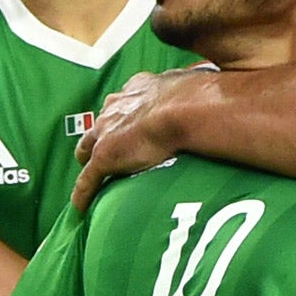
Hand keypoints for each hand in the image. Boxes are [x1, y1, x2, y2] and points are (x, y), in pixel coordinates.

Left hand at [71, 70, 198, 209]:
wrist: (181, 109)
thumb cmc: (194, 98)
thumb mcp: (192, 88)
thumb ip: (192, 93)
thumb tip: (214, 94)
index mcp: (138, 90)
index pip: (124, 103)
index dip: (124, 115)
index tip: (129, 124)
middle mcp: (117, 108)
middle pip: (100, 125)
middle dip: (100, 136)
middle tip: (107, 149)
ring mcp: (107, 133)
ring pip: (86, 149)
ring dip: (88, 161)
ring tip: (93, 178)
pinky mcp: (103, 158)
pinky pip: (87, 180)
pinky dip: (83, 193)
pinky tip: (81, 206)